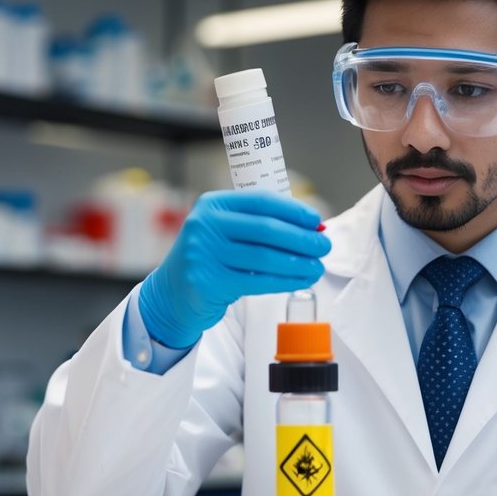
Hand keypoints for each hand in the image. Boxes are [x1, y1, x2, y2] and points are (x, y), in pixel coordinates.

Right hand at [138, 190, 330, 347]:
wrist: (173, 294)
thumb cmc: (211, 260)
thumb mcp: (226, 232)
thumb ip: (259, 225)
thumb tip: (312, 227)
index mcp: (212, 205)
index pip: (261, 201)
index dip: (293, 211)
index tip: (316, 221)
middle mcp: (205, 225)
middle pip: (266, 229)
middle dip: (302, 238)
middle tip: (324, 246)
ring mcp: (203, 254)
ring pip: (265, 257)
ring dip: (298, 263)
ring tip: (317, 266)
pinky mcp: (208, 281)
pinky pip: (257, 281)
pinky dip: (284, 281)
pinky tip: (300, 280)